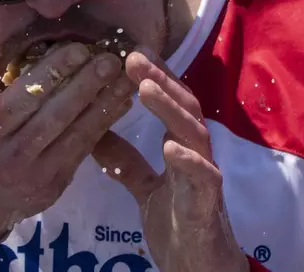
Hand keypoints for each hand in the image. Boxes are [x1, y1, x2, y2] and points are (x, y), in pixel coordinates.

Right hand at [0, 44, 135, 242]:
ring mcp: (38, 172)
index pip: (21, 100)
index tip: (78, 49)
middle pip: (55, 116)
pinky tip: (122, 102)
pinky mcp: (58, 182)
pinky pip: (85, 150)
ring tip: (126, 77)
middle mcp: (13, 154)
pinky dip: (105, 125)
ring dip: (104, 104)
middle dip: (86, 86)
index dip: (51, 74)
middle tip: (112, 58)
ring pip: (76, 134)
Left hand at [92, 47, 248, 271]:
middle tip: (133, 57)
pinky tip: (171, 146)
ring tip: (145, 88)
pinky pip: (204, 180)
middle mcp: (197, 155)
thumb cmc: (178, 223)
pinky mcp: (207, 206)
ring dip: (171, 110)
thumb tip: (95, 134)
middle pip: (183, 109)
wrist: (199, 267)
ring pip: (195, 135)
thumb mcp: (145, 188)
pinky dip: (189, 162)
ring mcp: (205, 179)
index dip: (155, 77)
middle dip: (160, 81)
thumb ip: (126, 161)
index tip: (131, 53)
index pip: (170, 104)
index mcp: (181, 148)